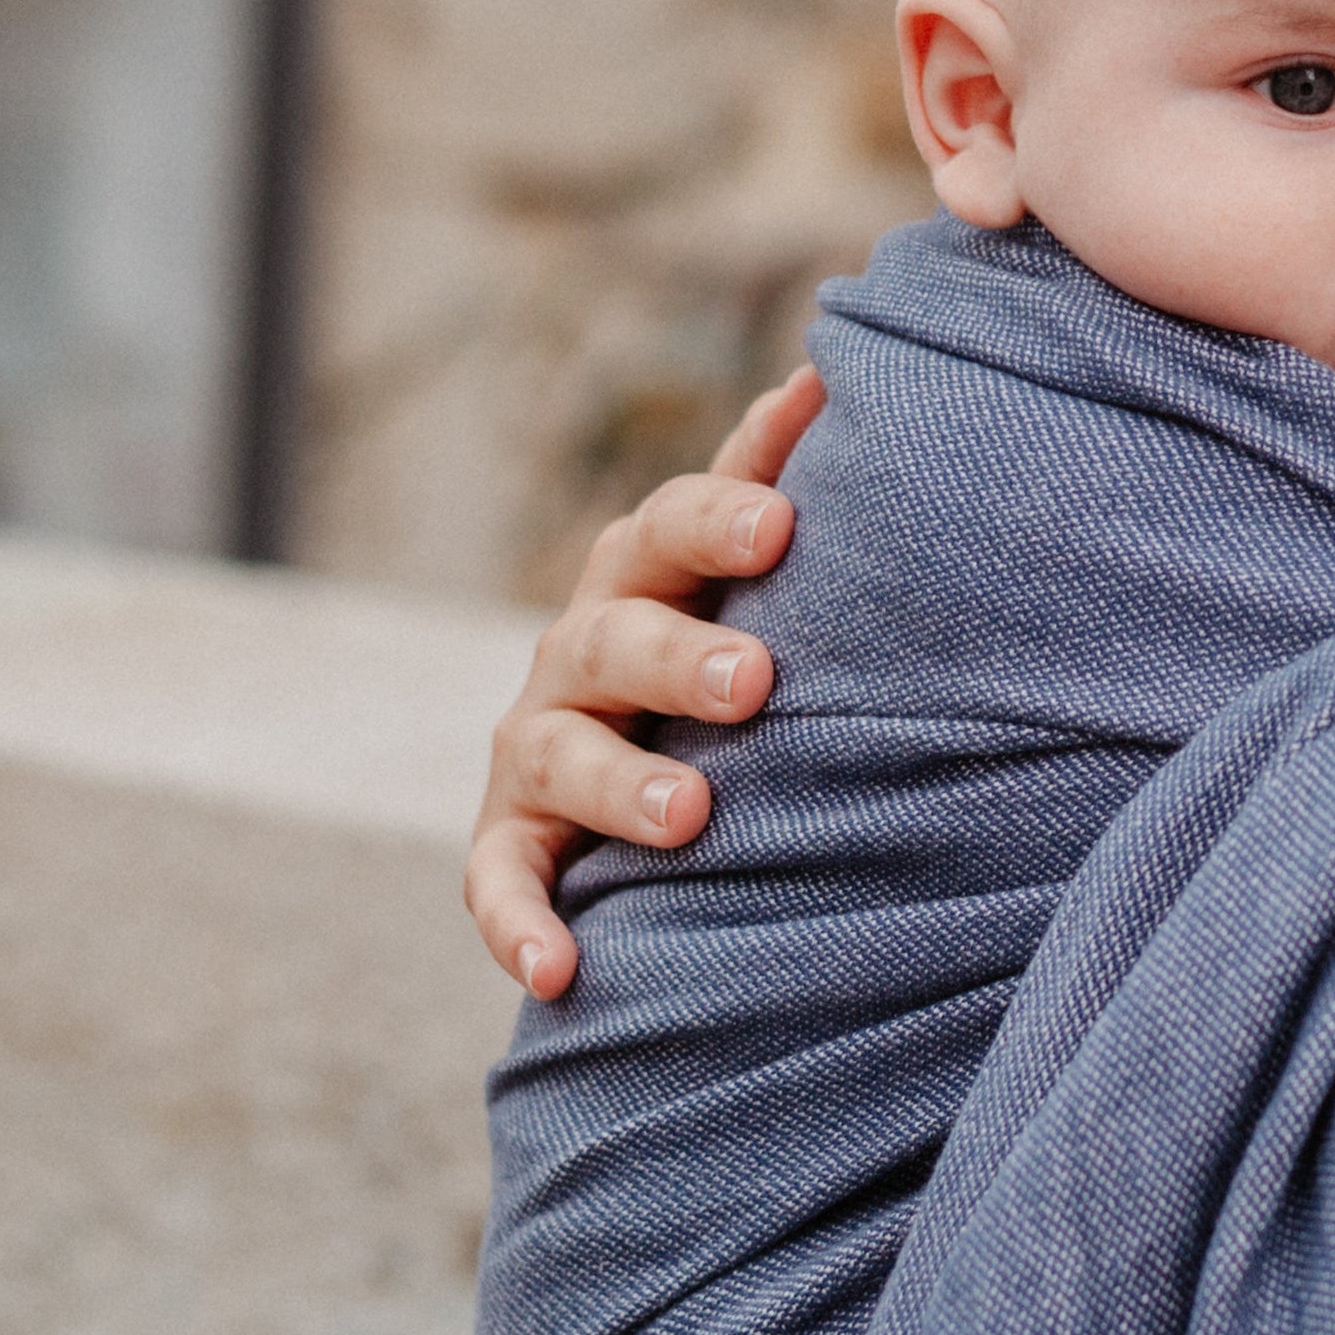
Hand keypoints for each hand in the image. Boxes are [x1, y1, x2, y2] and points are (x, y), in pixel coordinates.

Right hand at [463, 367, 822, 1000]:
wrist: (646, 768)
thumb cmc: (726, 639)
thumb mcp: (749, 567)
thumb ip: (777, 476)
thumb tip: (836, 363)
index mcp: (646, 572)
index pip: (673, 526)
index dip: (721, 519)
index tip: (784, 529)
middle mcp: (580, 650)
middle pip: (614, 636)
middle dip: (679, 657)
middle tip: (757, 681)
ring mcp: (536, 747)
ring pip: (557, 755)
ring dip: (618, 784)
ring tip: (691, 813)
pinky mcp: (510, 844)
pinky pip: (498, 885)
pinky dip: (519, 927)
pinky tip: (559, 971)